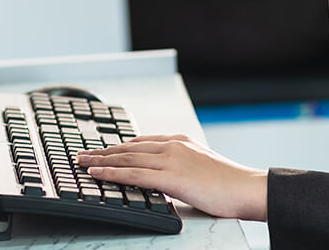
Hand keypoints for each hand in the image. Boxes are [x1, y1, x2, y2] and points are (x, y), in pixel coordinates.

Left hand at [78, 135, 268, 220]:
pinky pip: (133, 174)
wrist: (247, 188)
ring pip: (126, 158)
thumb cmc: (230, 184)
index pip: (141, 142)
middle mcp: (173, 145)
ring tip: (82, 162)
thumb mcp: (202, 168)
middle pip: (128, 147)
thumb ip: (182, 168)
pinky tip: (97, 173)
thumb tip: (167, 179)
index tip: (102, 150)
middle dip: (102, 151)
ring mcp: (171, 159)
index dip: (119, 147)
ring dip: (100, 160)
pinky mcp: (171, 176)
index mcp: (180, 141)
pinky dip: (111, 172)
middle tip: (81, 154)